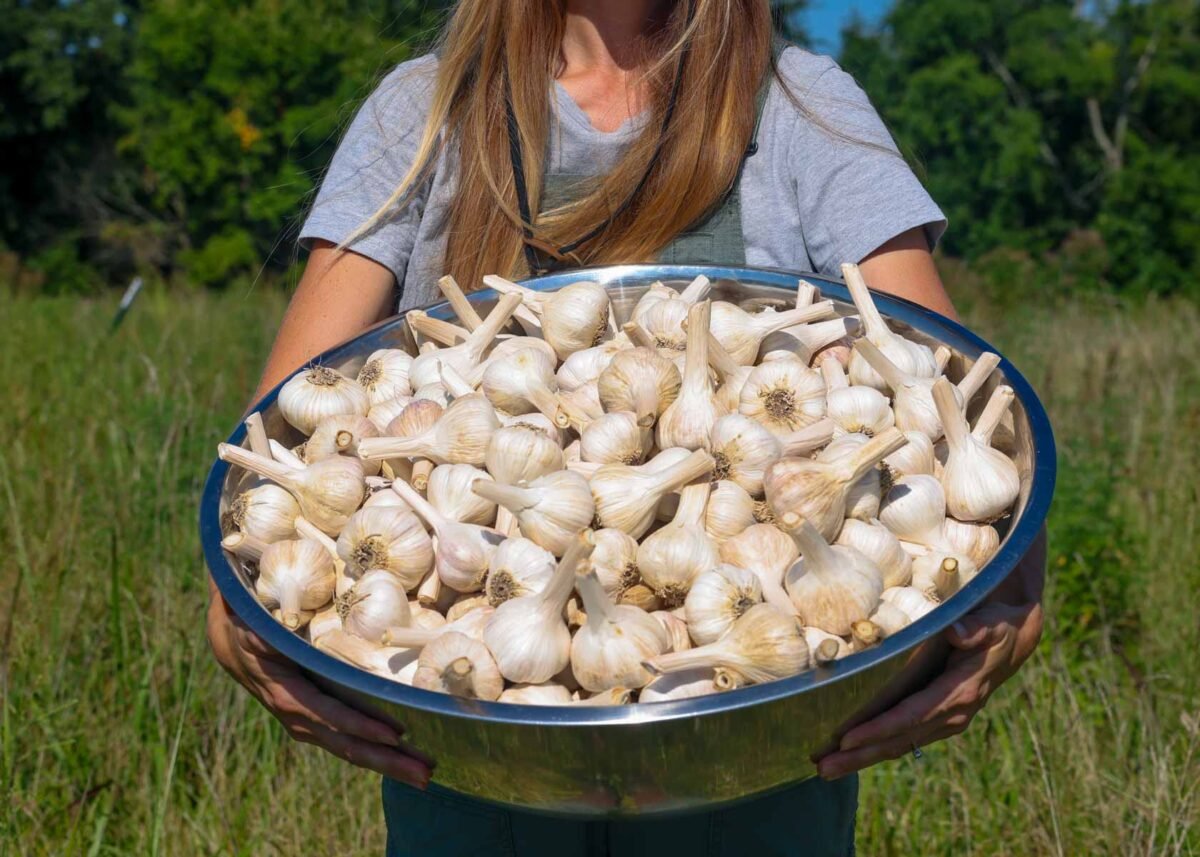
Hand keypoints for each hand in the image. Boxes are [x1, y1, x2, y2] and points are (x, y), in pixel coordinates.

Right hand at [206, 576, 431, 787]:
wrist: (230, 641)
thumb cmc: (248, 624)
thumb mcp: (254, 624)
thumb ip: (267, 629)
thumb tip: (281, 627)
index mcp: (287, 694)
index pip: (330, 715)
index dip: (361, 726)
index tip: (395, 735)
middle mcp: (300, 717)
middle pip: (348, 745)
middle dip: (388, 761)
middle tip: (425, 775)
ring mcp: (308, 723)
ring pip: (351, 749)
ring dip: (389, 762)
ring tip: (424, 775)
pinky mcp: (316, 721)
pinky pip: (348, 741)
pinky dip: (376, 751)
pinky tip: (404, 758)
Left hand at [816, 599, 1042, 778]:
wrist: (1014, 642)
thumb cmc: (997, 627)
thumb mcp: (992, 624)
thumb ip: (974, 629)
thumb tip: (956, 631)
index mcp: (959, 693)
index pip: (910, 717)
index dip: (878, 729)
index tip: (847, 739)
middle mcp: (951, 715)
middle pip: (898, 740)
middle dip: (859, 756)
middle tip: (822, 768)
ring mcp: (945, 721)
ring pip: (898, 745)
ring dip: (862, 758)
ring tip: (825, 768)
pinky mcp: (938, 720)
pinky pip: (904, 739)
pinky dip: (875, 748)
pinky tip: (850, 754)